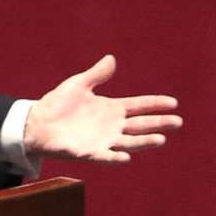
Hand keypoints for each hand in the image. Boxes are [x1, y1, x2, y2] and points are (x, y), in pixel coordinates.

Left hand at [23, 54, 180, 163]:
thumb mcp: (78, 84)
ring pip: (130, 142)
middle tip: (178, 121)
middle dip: (159, 123)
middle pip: (141, 124)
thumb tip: (112, 58)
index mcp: (110, 108)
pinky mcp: (90, 152)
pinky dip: (115, 157)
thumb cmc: (58, 103)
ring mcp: (103, 140)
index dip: (155, 104)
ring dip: (145, 141)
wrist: (37, 123)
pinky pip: (106, 156)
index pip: (138, 106)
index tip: (173, 103)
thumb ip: (96, 74)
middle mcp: (111, 126)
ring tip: (160, 138)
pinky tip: (126, 155)